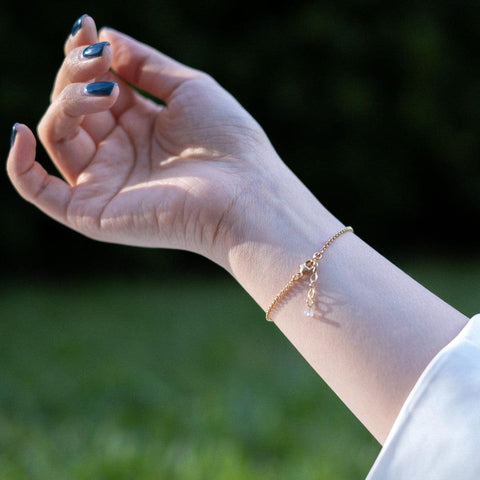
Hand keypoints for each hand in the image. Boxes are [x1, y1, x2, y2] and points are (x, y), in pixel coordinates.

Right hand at [7, 15, 282, 265]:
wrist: (245, 191)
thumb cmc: (228, 140)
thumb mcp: (187, 88)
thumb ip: (144, 64)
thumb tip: (103, 36)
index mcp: (139, 127)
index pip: (93, 89)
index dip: (83, 57)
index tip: (86, 27)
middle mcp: (118, 154)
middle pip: (70, 107)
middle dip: (75, 74)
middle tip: (98, 58)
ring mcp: (105, 183)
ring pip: (56, 134)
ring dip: (66, 101)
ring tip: (101, 89)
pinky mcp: (94, 213)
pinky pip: (40, 192)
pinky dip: (19, 166)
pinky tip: (17, 133)